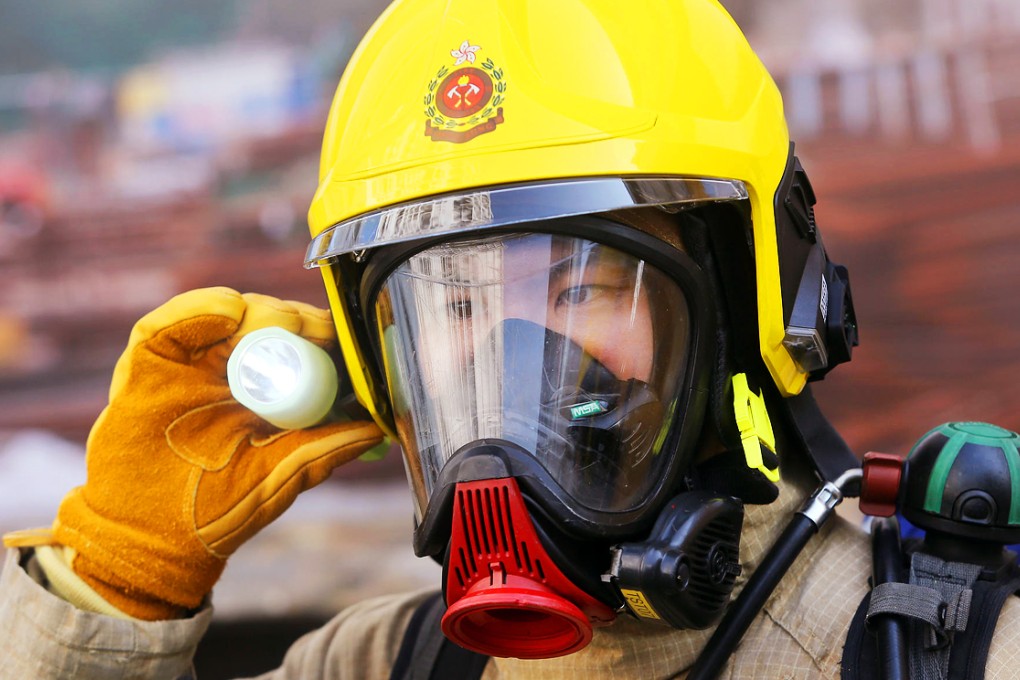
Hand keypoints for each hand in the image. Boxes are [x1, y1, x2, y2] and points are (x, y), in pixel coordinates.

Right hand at [49, 288, 383, 618]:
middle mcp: (230, 369)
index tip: (346, 338)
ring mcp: (191, 361)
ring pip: (231, 311)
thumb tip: (375, 430)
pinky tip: (231, 313)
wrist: (152, 537)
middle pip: (270, 320)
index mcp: (266, 391)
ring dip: (262, 312)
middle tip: (318, 330)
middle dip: (298, 319)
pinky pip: (172, 321)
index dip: (324, 335)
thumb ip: (322, 450)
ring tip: (281, 326)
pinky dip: (201, 308)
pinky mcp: (149, 359)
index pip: (300, 344)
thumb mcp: (281, 477)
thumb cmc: (218, 510)